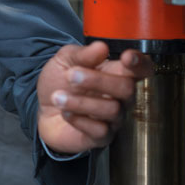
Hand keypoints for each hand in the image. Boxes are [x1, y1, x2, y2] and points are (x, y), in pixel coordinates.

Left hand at [36, 41, 153, 155]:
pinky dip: (79, 120)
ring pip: (112, 110)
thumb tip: (101, 47)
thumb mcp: (66, 60)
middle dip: (98, 80)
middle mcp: (121, 97)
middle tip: (71, 76)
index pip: (142, 69)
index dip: (140, 63)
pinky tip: (65, 113)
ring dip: (81, 102)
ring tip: (58, 96)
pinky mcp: (101, 137)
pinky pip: (100, 130)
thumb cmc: (60, 81)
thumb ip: (83, 54)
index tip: (127, 57)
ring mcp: (113, 118)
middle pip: (128, 88)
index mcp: (117, 73)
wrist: (42, 108)